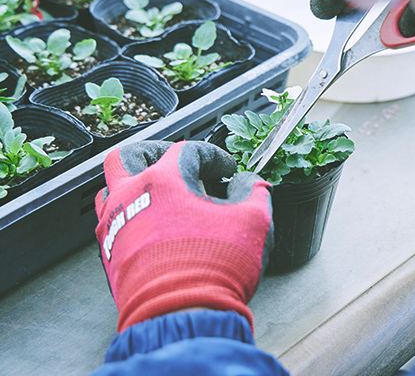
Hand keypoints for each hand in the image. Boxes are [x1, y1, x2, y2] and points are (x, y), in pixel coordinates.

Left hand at [95, 141, 272, 332]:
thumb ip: (254, 191)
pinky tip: (153, 225)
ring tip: (159, 192)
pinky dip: (131, 213)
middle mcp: (131, 196)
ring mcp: (116, 225)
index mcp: (163, 181)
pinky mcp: (111, 253)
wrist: (180, 315)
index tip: (227, 170)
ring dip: (135, 182)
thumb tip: (249, 183)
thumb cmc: (213, 269)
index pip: (187, 150)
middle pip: (129, 155)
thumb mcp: (253, 220)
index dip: (214, 156)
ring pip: (111, 186)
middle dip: (155, 152)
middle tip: (177, 161)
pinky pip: (112, 220)